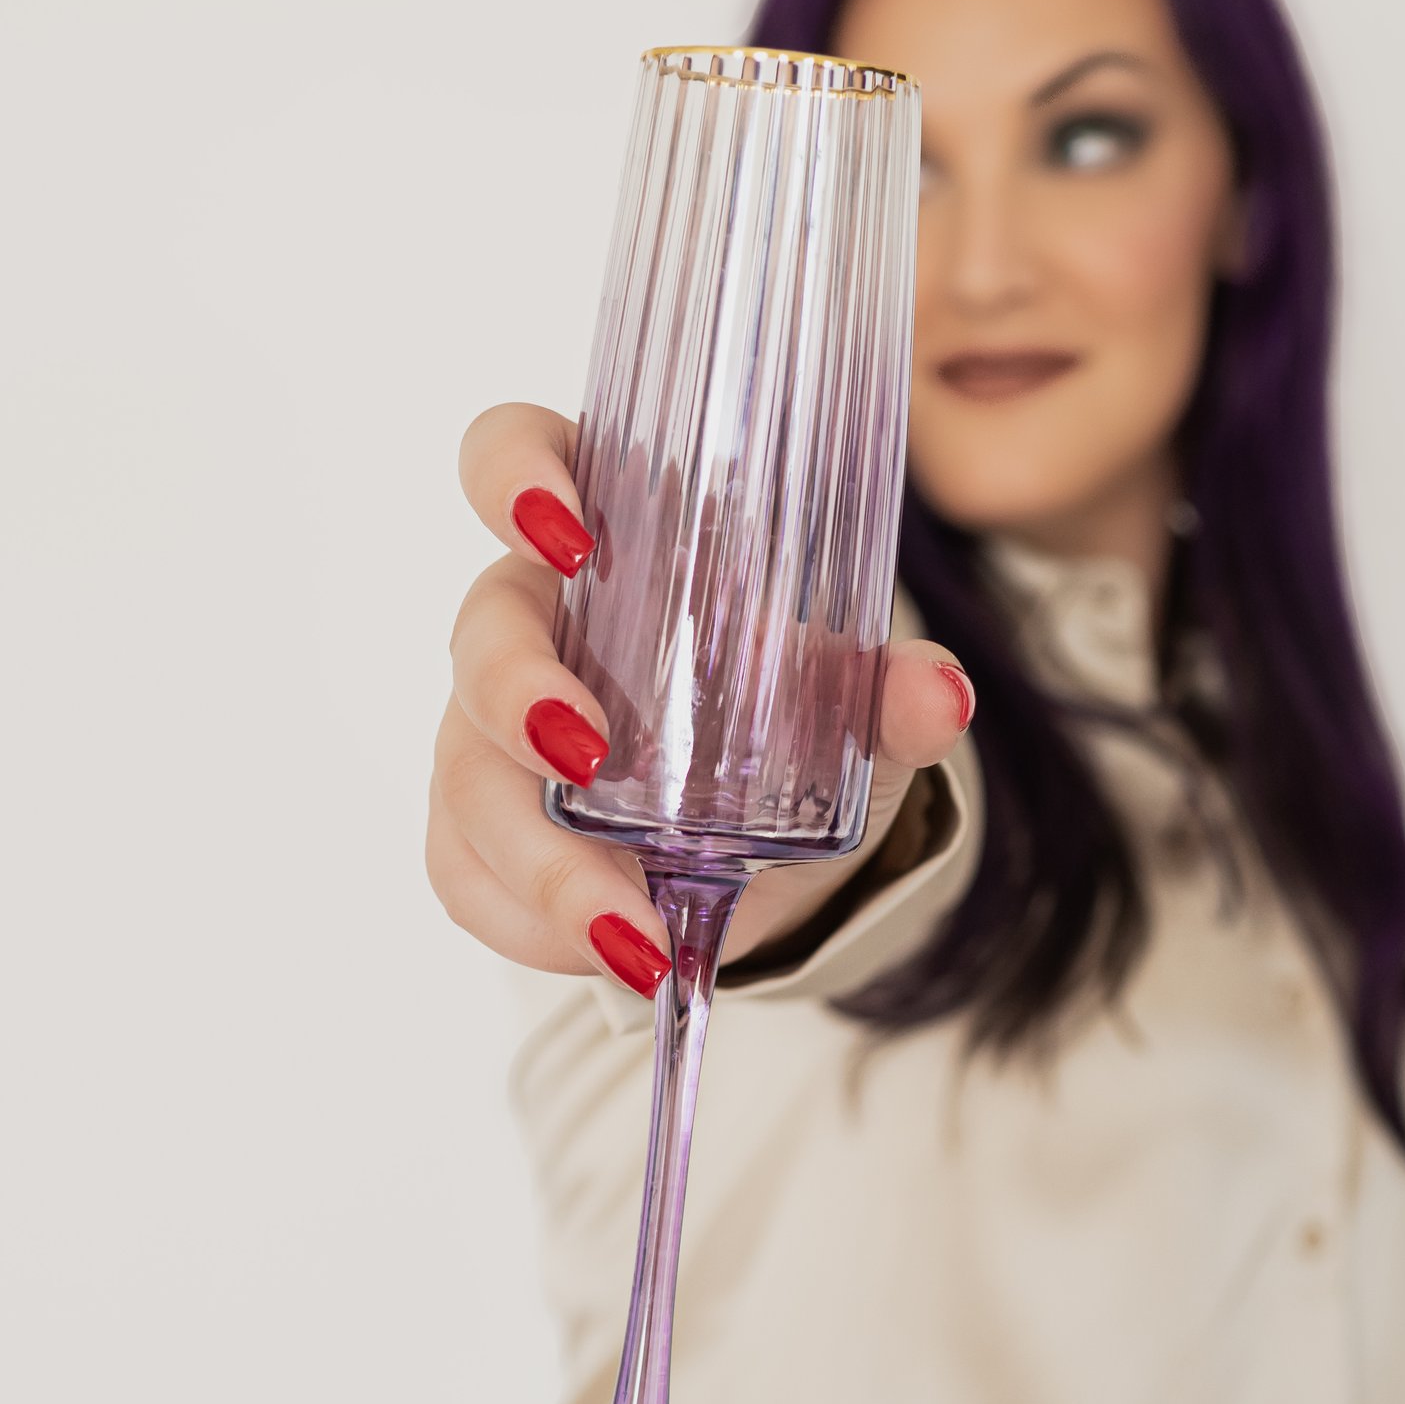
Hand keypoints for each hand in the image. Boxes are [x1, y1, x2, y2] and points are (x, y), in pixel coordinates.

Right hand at [424, 402, 976, 994]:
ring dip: (542, 860)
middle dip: (517, 693)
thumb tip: (937, 693)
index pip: (513, 453)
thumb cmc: (787, 723)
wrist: (770, 850)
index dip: (514, 473)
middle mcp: (530, 620)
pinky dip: (535, 924)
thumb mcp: (850, 711)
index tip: (571, 532)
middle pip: (479, 632)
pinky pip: (468, 875)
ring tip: (633, 928)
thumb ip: (888, 695)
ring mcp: (488, 728)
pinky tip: (618, 951)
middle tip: (589, 757)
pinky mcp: (476, 828)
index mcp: (605, 533)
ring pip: (467, 776)